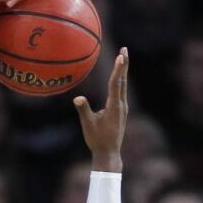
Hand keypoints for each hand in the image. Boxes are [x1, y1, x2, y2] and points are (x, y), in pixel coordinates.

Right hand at [73, 47, 128, 171]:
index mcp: (114, 106)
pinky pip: (121, 91)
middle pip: (122, 80)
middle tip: (124, 49)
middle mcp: (121, 105)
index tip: (121, 56)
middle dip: (123, 64)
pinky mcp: (121, 111)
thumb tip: (78, 98)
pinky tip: (119, 77)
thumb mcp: (88, 124)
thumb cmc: (97, 139)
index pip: (116, 84)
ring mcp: (123, 108)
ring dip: (122, 71)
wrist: (109, 153)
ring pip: (123, 85)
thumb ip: (84, 110)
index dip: (118, 69)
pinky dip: (120, 80)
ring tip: (123, 58)